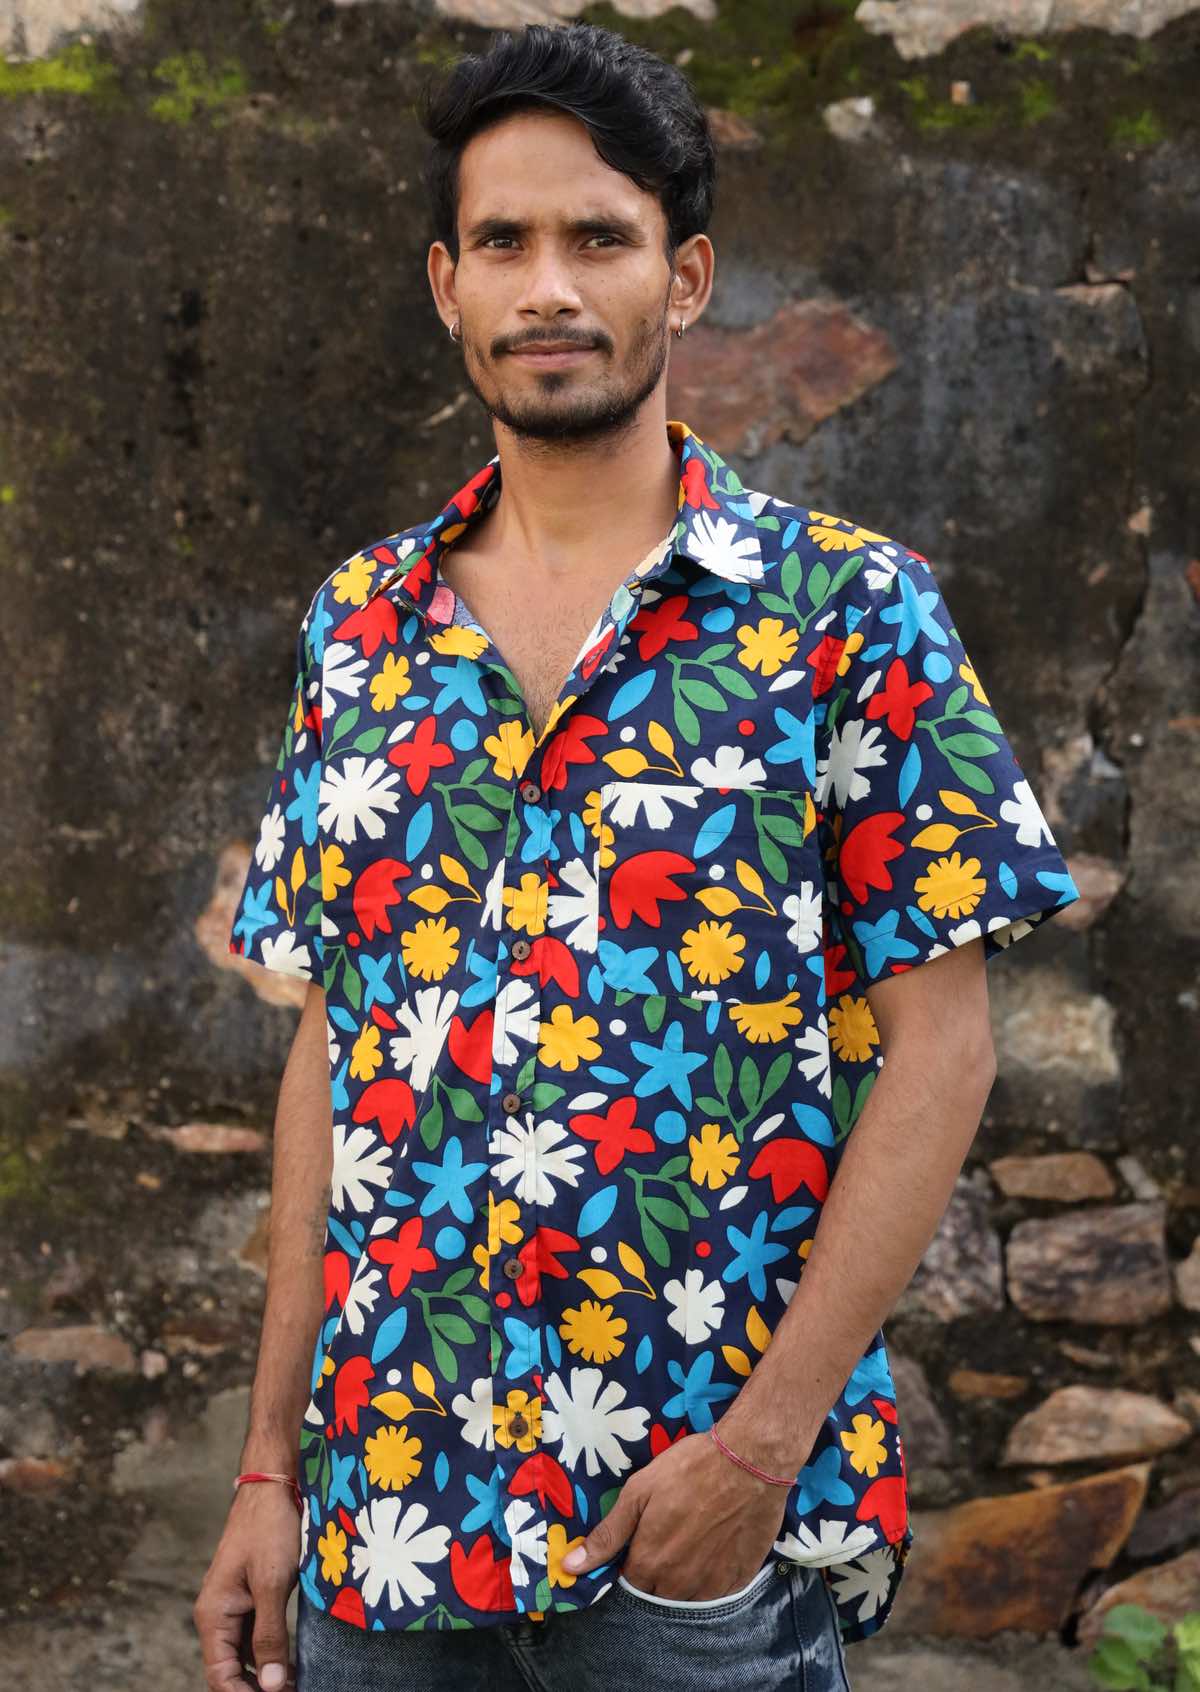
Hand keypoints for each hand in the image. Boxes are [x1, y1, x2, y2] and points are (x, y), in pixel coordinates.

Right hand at [194, 1484, 299, 1689]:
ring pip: (248, 1654)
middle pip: (233, 1669)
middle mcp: (219, 1614)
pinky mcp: (254, 1595)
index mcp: (213, 1614)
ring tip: (299, 1684)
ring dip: (268, 1673)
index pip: (221, 1675)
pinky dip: (274, 1652)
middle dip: (258, 1688)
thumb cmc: (270, 1527)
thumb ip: (270, 1634)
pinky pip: (259, 1634)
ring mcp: (236, 1604)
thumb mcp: (271, 1583)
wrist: (275, 1484)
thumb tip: (268, 1685)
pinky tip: (296, 1664)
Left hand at [560, 1427, 789, 1600]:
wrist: (748, 1460)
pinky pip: (717, 1594)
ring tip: (692, 1542)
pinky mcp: (739, 1578)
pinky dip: (712, 1578)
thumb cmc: (688, 1469)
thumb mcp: (639, 1492)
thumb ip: (607, 1535)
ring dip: (684, 1580)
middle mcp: (678, 1585)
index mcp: (649, 1564)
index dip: (633, 1562)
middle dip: (656, 1574)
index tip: (642, 1542)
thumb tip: (570, 1567)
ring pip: (688, 1598)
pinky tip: (715, 1548)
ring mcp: (712, 1585)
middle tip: (669, 1538)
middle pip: (658, 1594)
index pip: (629, 1583)